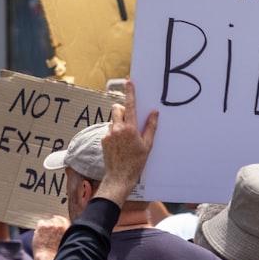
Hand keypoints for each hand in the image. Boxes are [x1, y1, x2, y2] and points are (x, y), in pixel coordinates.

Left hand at [32, 215, 69, 259]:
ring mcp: (50, 225)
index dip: (60, 221)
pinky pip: (41, 222)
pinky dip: (39, 228)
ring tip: (45, 238)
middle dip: (52, 225)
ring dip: (46, 227)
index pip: (64, 219)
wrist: (47, 258)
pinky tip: (40, 236)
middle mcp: (59, 225)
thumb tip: (62, 228)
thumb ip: (65, 233)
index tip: (57, 223)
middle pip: (55, 219)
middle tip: (49, 234)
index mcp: (67, 229)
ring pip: (47, 221)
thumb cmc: (56, 254)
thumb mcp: (65, 242)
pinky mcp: (42, 226)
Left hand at [96, 79, 157, 205]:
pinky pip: (109, 130)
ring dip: (119, 123)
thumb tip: (154, 113)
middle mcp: (118, 128)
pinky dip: (115, 133)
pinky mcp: (103, 139)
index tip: (129, 82)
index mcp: (130, 128)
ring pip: (113, 120)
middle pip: (117, 108)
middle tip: (130, 120)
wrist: (119, 177)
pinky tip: (120, 145)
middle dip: (123, 109)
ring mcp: (109, 134)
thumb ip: (151, 127)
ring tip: (126, 138)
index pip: (131, 105)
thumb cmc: (136, 163)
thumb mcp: (147, 145)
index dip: (130, 92)